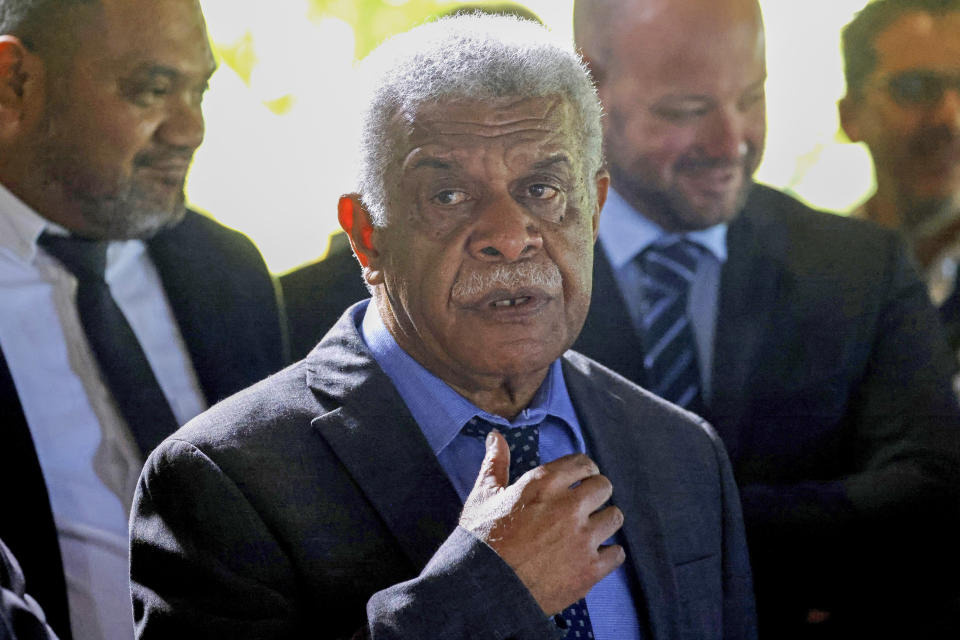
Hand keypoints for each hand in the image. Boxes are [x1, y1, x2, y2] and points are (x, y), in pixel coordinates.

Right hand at [459, 430, 624, 615]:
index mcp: (544, 484)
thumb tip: (495, 436)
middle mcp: (568, 506)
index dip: (583, 470)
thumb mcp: (483, 496)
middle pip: (604, 486)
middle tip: (584, 505)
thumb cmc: (480, 541)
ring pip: (615, 517)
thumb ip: (495, 463)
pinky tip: (593, 555)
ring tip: (589, 530)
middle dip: (595, 493)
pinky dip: (608, 554)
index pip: (583, 463)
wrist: (483, 590)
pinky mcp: (589, 569)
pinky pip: (617, 553)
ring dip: (603, 521)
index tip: (579, 479)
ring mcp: (582, 539)